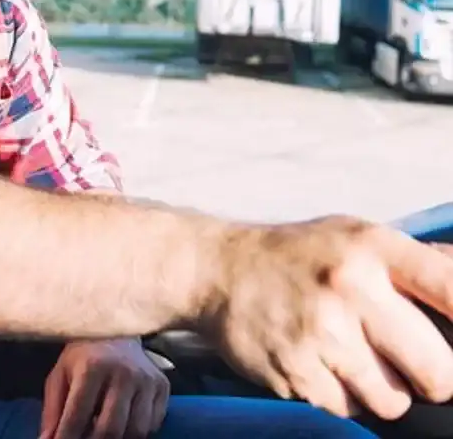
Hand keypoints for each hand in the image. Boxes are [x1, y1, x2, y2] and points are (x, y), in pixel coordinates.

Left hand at [40, 338, 169, 438]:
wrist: (116, 329)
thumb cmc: (83, 355)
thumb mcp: (61, 374)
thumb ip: (53, 409)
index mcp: (92, 366)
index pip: (77, 415)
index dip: (66, 438)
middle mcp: (122, 372)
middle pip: (109, 430)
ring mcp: (146, 379)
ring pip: (135, 431)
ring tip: (102, 433)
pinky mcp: (162, 385)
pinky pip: (152, 424)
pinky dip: (137, 432)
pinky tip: (123, 423)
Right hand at [206, 215, 452, 421]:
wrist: (217, 269)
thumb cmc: (299, 255)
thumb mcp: (356, 237)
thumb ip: (420, 264)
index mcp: (372, 246)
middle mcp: (350, 286)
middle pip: (440, 373)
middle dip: (431, 377)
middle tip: (405, 359)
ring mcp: (321, 332)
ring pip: (395, 401)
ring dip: (379, 389)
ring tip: (348, 354)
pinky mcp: (296, 371)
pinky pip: (348, 410)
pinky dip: (339, 395)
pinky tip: (317, 361)